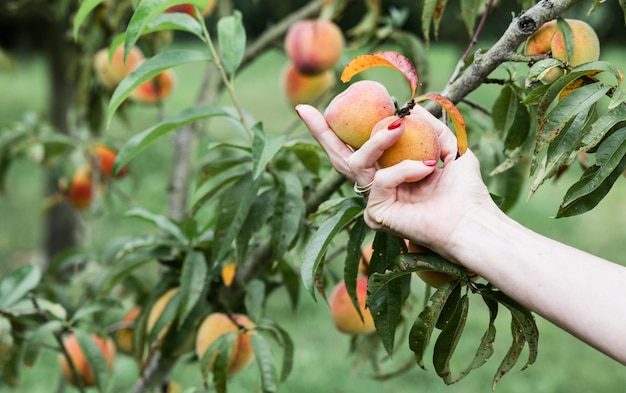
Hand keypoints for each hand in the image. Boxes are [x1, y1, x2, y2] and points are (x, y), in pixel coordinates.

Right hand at [295, 104, 495, 259]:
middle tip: (303, 110)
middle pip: (339, 157)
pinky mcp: (377, 213)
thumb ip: (430, 127)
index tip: (314, 108)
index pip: (358, 147)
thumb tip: (411, 108)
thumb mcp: (450, 147)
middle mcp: (378, 184)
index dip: (337, 129)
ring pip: (355, 163)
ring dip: (375, 142)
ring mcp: (375, 199)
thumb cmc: (464, 190)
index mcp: (390, 170)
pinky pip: (381, 180)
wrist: (472, 221)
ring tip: (397, 127)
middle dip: (320, 132)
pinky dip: (404, 170)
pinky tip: (425, 169)